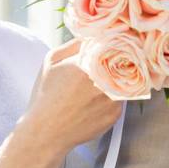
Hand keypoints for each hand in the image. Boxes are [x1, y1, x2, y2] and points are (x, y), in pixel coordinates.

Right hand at [23, 38, 121, 154]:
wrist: (46, 132)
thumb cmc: (45, 95)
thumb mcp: (51, 61)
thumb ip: (74, 44)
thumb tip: (93, 35)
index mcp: (87, 64)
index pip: (112, 44)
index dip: (113, 42)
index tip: (111, 42)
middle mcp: (103, 81)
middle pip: (122, 62)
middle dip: (116, 60)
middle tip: (104, 64)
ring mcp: (112, 99)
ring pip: (123, 80)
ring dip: (115, 79)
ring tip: (94, 86)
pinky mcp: (115, 115)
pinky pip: (120, 99)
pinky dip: (111, 97)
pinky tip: (93, 102)